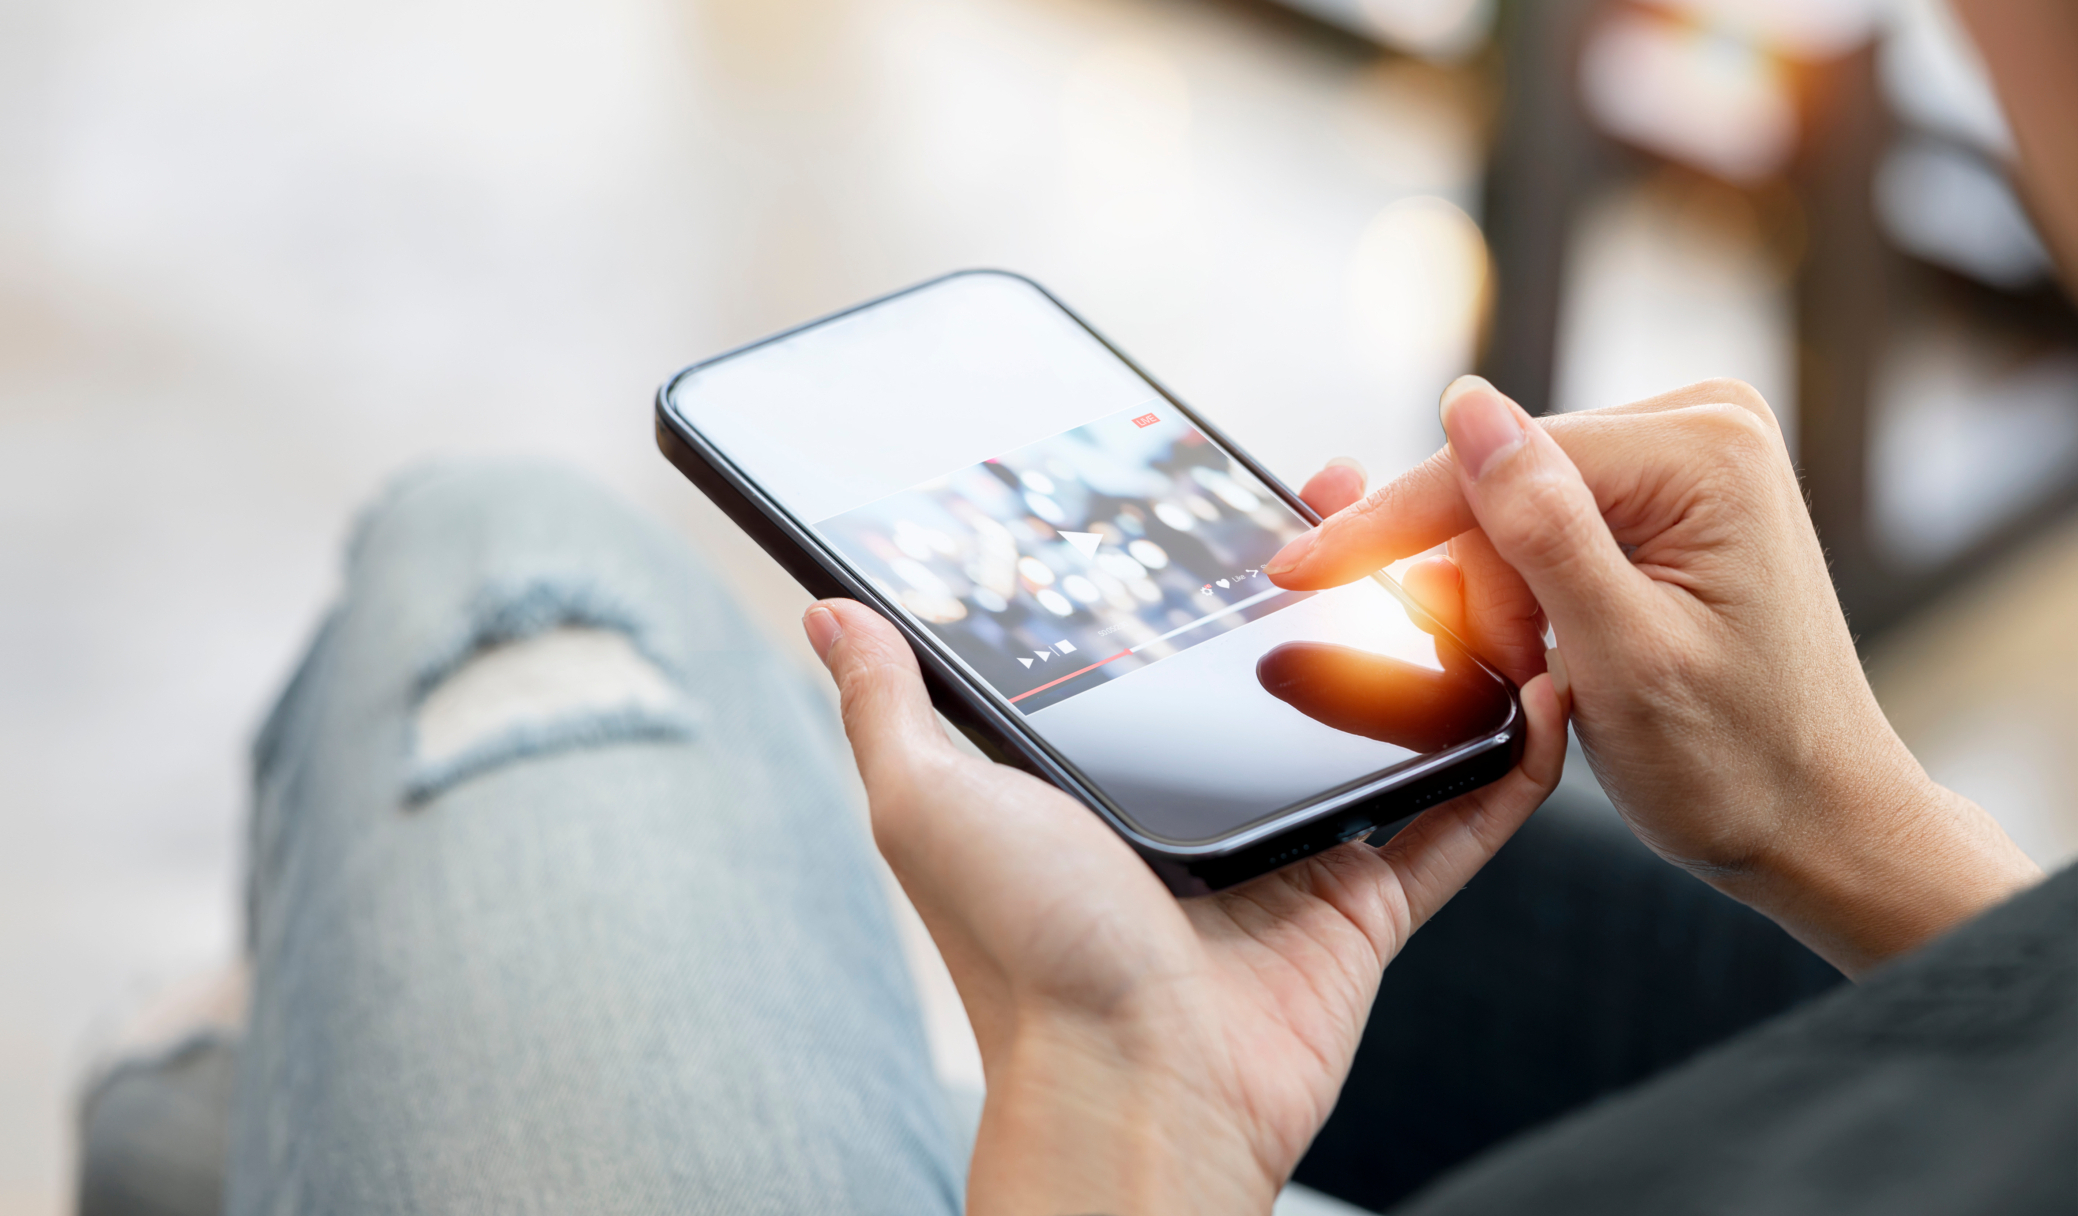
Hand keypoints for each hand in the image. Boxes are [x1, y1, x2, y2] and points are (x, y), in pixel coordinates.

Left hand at [800, 484, 1566, 1215]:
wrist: (1127, 1084)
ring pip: (1382, 734)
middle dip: (1343, 589)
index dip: (1219, 567)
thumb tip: (830, 614)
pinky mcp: (1363, 907)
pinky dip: (1507, 768)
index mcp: (1112, 773)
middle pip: (1292, 676)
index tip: (1257, 490)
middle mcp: (1202, 803)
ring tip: (1476, 567)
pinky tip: (1545, 694)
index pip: (1178, 644)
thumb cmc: (1022, 950)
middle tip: (1387, 503)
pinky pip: (1453, 826)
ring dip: (1430, 657)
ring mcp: (1289, 852)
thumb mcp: (927, 800)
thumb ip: (891, 706)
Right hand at [1267, 376, 2041, 975]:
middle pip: (1503, 481)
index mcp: (1705, 450)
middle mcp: (1705, 426)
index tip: (1296, 567)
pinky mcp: (1674, 497)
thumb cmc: (1739, 764)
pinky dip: (1525, 595)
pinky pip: (1549, 524)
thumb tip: (1465, 405)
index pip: (1500, 462)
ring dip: (1498, 598)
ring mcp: (1692, 458)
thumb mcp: (1622, 655)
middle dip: (1473, 584)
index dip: (1389, 523)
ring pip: (1513, 508)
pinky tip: (1545, 648)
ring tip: (1544, 677)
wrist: (1819, 824)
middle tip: (1503, 672)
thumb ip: (1540, 525)